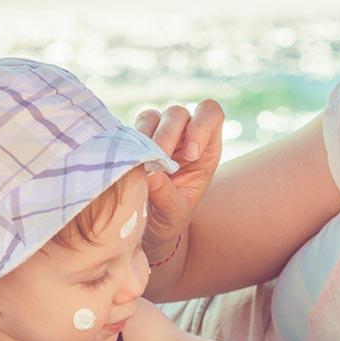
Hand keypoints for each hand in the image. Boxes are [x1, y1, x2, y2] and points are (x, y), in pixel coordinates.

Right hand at [134, 100, 223, 253]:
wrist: (147, 226)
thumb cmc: (169, 218)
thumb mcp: (175, 214)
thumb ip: (167, 197)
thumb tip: (152, 175)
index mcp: (205, 149)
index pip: (211, 115)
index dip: (202, 125)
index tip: (190, 155)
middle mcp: (183, 136)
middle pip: (178, 114)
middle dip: (168, 135)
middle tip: (158, 161)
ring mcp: (157, 135)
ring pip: (153, 117)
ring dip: (146, 137)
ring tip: (141, 164)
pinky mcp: (135, 140)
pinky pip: (130, 128)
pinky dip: (129, 142)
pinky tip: (128, 161)